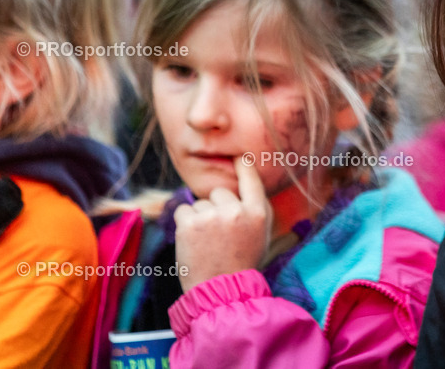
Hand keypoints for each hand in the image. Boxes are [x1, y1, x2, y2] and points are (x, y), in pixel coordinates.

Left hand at [174, 158, 271, 291]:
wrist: (220, 289)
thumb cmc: (241, 261)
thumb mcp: (260, 233)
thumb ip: (254, 207)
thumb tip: (244, 179)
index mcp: (257, 212)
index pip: (250, 178)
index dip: (243, 164)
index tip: (239, 155)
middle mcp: (236, 210)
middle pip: (219, 192)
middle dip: (216, 207)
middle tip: (219, 233)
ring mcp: (212, 216)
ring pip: (199, 203)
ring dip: (200, 217)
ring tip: (207, 242)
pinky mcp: (189, 224)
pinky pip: (183, 210)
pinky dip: (184, 223)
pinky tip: (194, 241)